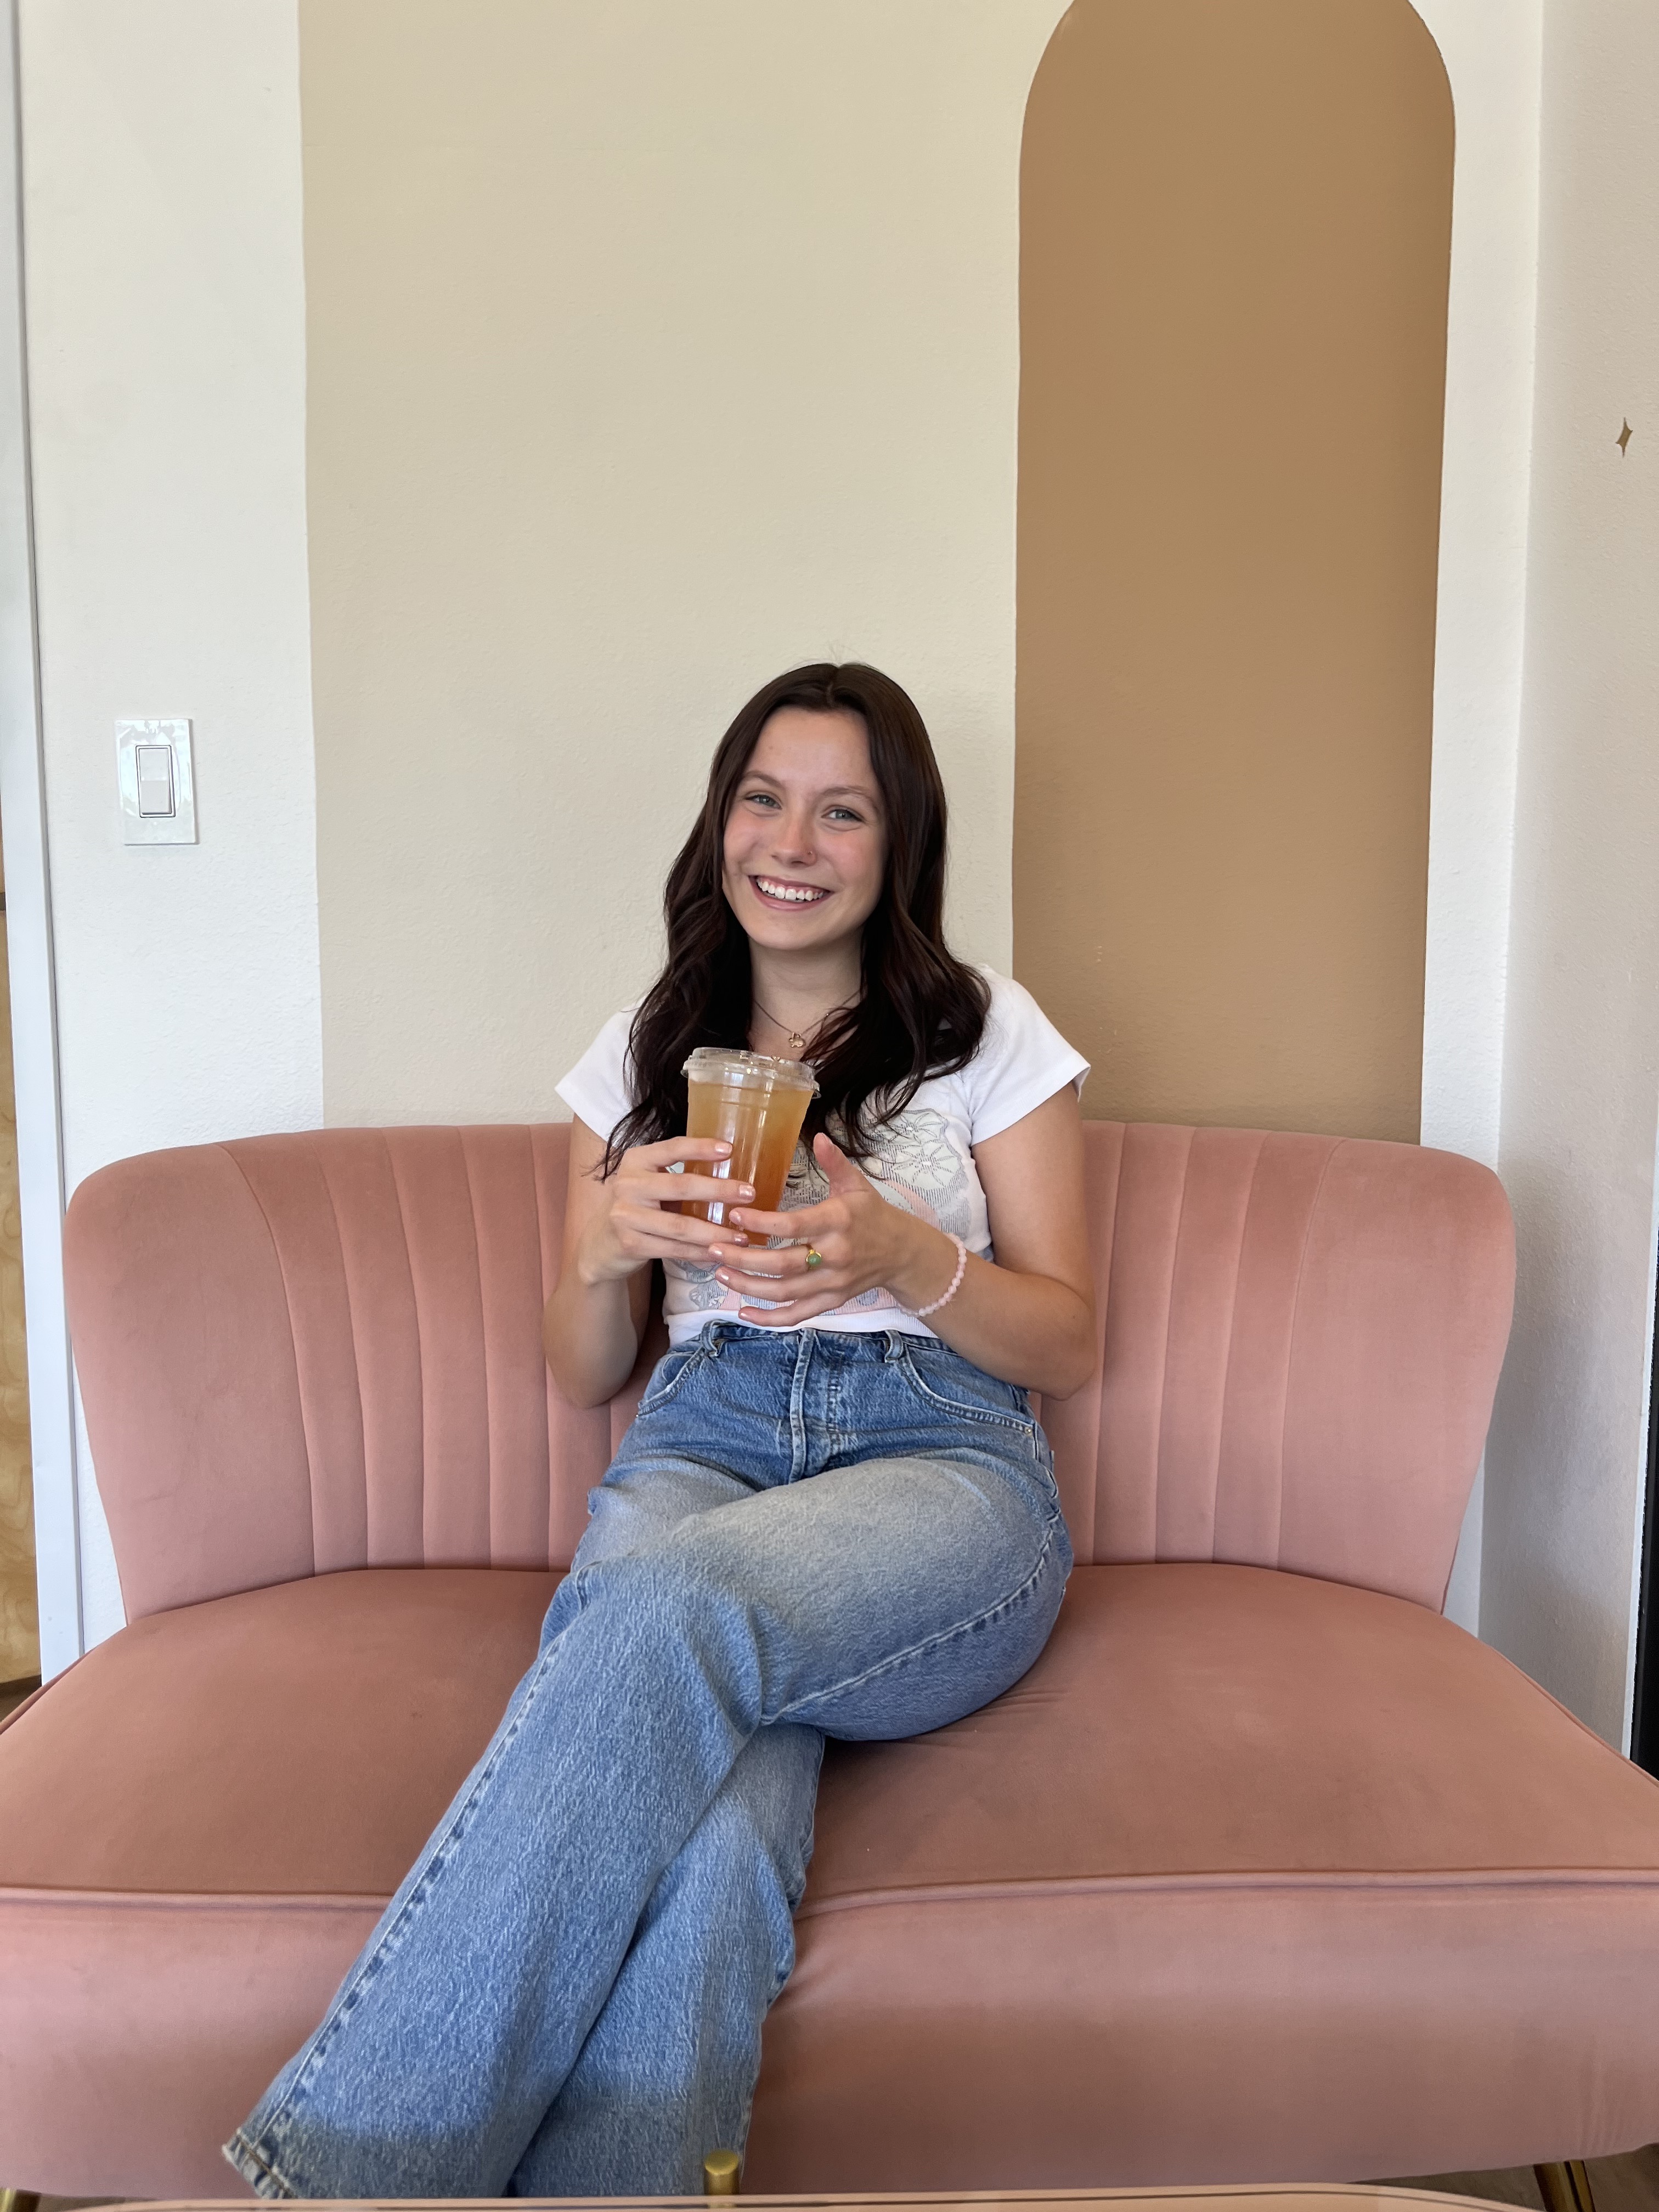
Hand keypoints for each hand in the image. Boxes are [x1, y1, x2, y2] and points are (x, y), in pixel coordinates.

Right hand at [575, 1137, 753, 1287]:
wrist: (599, 1245)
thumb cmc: (637, 1208)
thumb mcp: (649, 1183)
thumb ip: (677, 1175)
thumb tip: (731, 1172)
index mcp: (636, 1161)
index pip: (671, 1148)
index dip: (700, 1147)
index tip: (729, 1149)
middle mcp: (627, 1184)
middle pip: (681, 1186)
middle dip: (719, 1190)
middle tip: (749, 1193)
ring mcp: (625, 1215)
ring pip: (680, 1225)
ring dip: (715, 1231)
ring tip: (742, 1235)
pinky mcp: (630, 1243)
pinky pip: (674, 1249)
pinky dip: (700, 1253)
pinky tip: (719, 1253)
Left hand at [713, 1132, 957, 1325]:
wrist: (903, 1253)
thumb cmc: (873, 1215)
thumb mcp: (857, 1185)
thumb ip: (834, 1162)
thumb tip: (818, 1136)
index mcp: (837, 1222)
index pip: (793, 1226)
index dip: (761, 1223)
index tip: (734, 1215)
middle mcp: (835, 1256)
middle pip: (782, 1264)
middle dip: (744, 1258)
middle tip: (715, 1247)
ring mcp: (833, 1283)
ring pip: (784, 1292)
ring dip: (749, 1285)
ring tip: (721, 1272)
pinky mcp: (832, 1301)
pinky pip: (797, 1315)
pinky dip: (769, 1319)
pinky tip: (743, 1312)